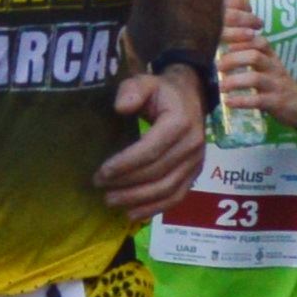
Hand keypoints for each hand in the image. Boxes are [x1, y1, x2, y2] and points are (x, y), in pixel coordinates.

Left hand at [97, 65, 208, 220]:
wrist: (191, 96)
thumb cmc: (162, 91)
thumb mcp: (146, 82)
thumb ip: (132, 90)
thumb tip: (120, 108)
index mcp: (180, 123)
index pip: (150, 150)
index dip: (125, 165)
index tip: (101, 173)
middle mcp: (192, 145)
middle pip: (157, 173)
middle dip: (126, 184)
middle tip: (100, 188)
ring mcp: (196, 162)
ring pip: (167, 189)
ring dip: (138, 200)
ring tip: (111, 202)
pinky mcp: (195, 174)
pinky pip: (177, 197)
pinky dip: (155, 209)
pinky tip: (133, 214)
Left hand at [213, 0, 296, 131]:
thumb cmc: (275, 84)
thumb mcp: (266, 66)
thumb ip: (248, 55)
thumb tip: (218, 49)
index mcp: (270, 56)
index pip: (258, 41)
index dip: (240, 40)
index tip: (223, 44)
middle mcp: (273, 67)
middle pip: (255, 55)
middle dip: (233, 60)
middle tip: (217, 67)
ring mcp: (275, 85)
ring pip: (255, 78)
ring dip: (235, 81)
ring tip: (221, 87)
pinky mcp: (276, 102)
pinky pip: (258, 100)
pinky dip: (241, 101)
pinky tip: (228, 102)